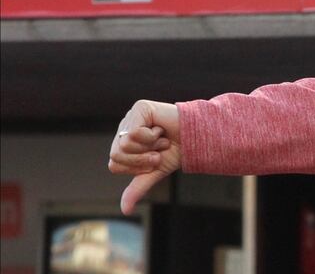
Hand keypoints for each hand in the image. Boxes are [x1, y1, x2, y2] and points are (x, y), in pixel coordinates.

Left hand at [108, 100, 180, 214]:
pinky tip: (161, 130)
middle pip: (116, 155)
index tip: (155, 159)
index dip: (137, 167)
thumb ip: (137, 188)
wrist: (198, 138)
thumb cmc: (177, 151)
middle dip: (142, 159)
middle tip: (158, 151)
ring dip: (149, 147)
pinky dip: (152, 137)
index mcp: (124, 143)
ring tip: (161, 139)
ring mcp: (131, 117)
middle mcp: (124, 128)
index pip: (114, 163)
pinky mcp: (140, 108)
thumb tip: (125, 210)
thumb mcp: (155, 172)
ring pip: (124, 145)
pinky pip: (133, 133)